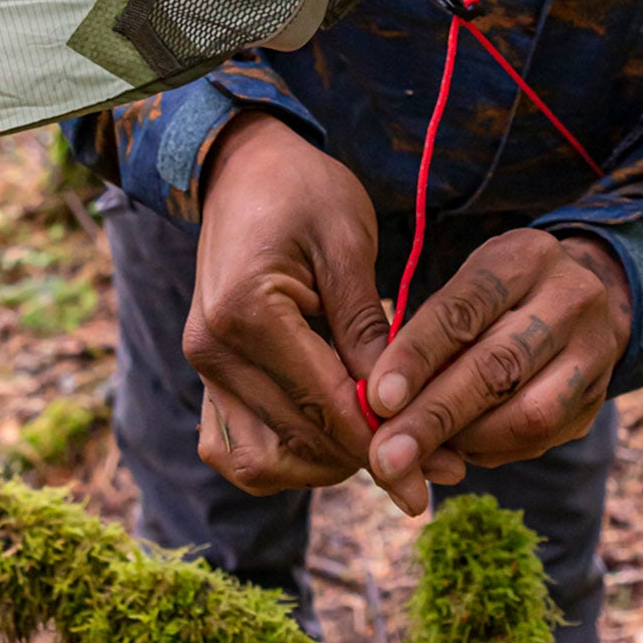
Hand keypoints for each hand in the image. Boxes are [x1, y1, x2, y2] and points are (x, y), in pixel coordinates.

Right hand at [185, 112, 462, 498]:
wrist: (242, 168)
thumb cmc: (302, 189)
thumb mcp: (348, 240)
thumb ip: (367, 327)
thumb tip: (396, 407)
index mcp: (247, 312)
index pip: (325, 406)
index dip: (384, 444)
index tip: (438, 474)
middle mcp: (213, 350)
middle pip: (298, 442)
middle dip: (366, 459)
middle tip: (431, 467)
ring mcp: (203, 367)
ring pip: (260, 463)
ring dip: (323, 467)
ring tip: (382, 445)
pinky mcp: (207, 376)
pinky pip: (237, 446)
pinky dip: (286, 456)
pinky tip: (335, 437)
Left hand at [362, 229, 630, 515]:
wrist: (585, 296)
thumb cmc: (501, 293)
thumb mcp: (469, 284)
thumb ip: (430, 331)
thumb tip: (381, 403)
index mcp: (525, 257)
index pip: (464, 309)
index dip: (417, 357)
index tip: (377, 400)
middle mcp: (570, 299)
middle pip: (498, 367)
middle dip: (435, 417)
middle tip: (386, 456)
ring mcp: (594, 351)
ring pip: (529, 412)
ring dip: (465, 442)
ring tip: (419, 456)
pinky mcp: (598, 398)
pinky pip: (542, 438)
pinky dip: (491, 450)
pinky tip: (459, 451)